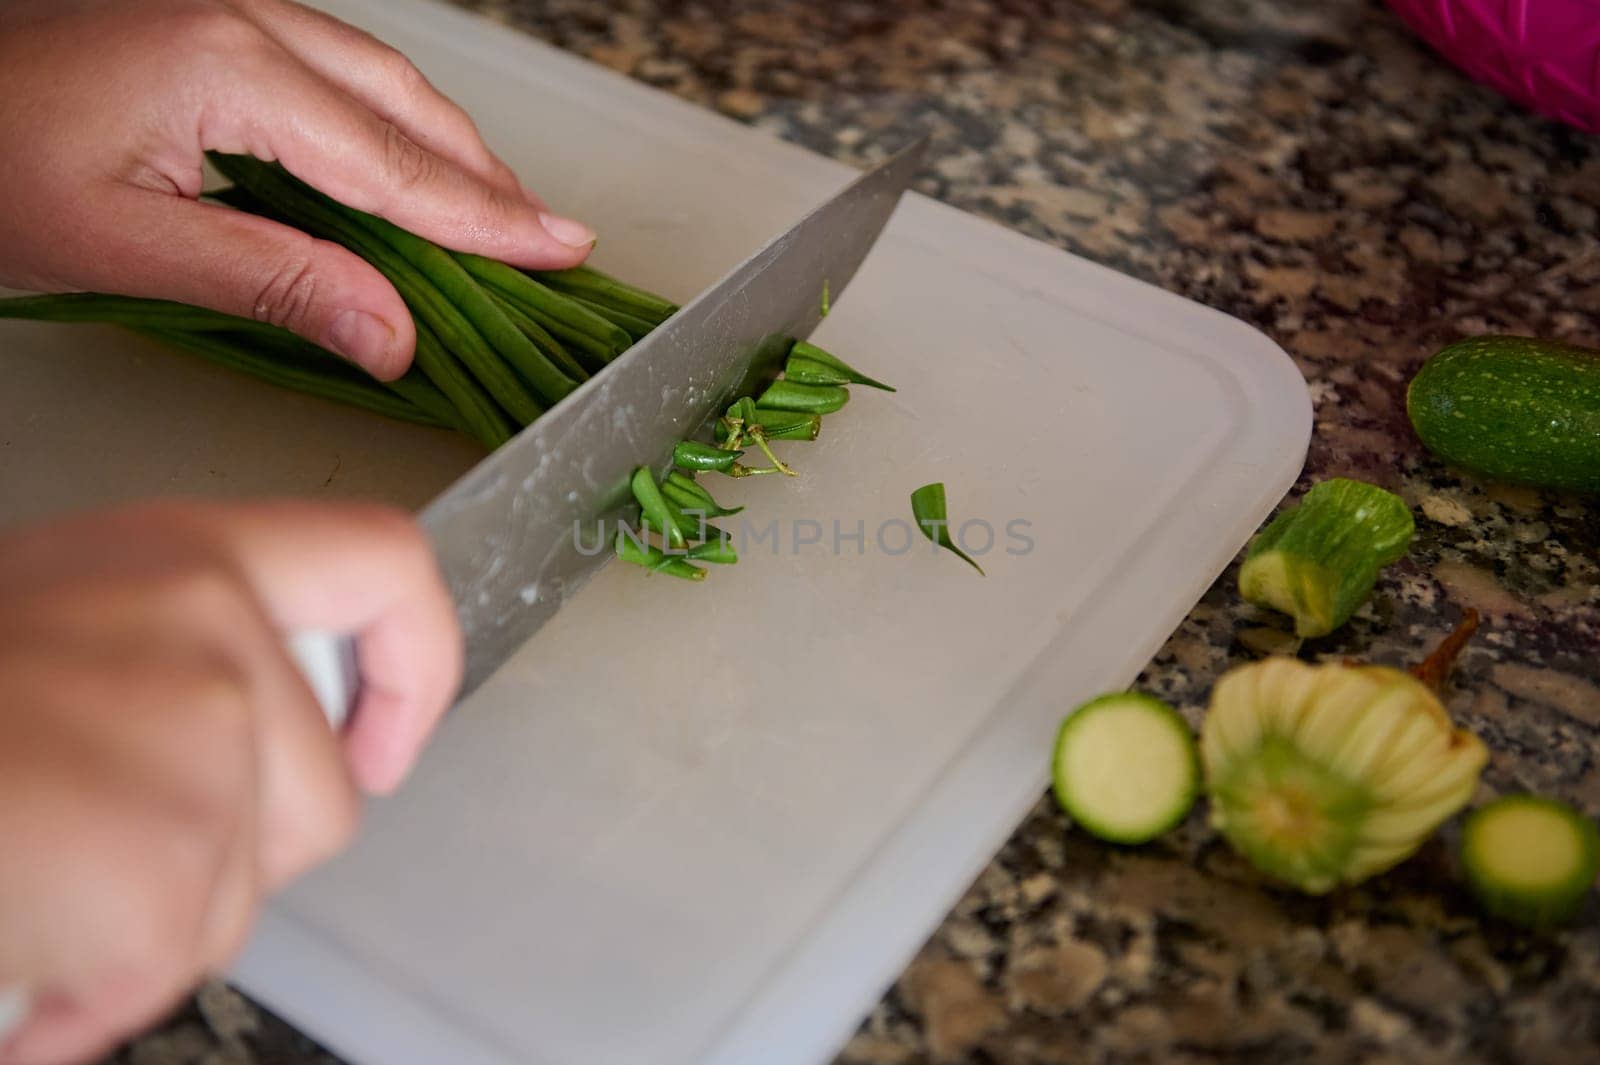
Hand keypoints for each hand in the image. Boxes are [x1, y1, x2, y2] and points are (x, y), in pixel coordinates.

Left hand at [0, 0, 592, 378]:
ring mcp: (226, 10)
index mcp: (231, 66)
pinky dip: (392, 127)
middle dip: (487, 178)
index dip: (487, 218)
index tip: (561, 249)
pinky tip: (408, 166)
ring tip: (502, 213)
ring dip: (447, 149)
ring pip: (378, 79)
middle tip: (555, 238)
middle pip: (406, 106)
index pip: (395, 163)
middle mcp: (245, 18)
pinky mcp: (207, 23)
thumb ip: (276, 285)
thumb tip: (395, 338)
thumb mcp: (126, 245)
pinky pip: (335, 71)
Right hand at [0, 501, 461, 1064]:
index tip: (386, 738)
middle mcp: (213, 628)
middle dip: (234, 859)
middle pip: (325, 796)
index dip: (417, 664)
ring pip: (244, 893)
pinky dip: (88, 992)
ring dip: (147, 926)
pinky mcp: (162, 855)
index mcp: (192, 556)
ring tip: (35, 879)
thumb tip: (280, 726)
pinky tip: (21, 946)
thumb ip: (187, 647)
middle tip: (105, 848)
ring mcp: (198, 739)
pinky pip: (166, 960)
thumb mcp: (68, 620)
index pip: (385, 565)